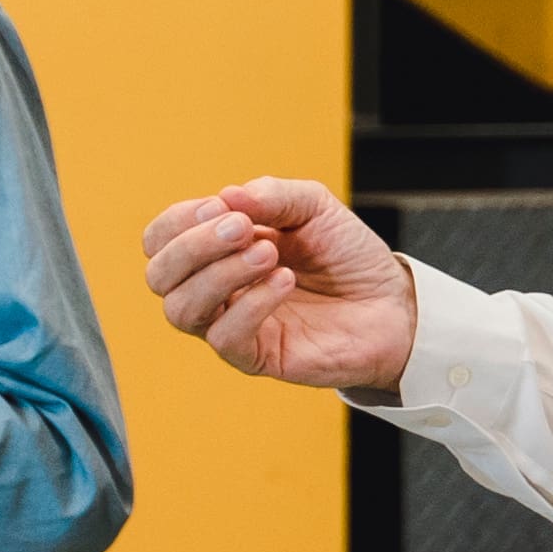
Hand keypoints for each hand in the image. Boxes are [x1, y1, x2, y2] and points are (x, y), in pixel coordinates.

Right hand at [143, 178, 418, 392]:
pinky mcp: (254, 356)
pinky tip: (285, 281)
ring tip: (269, 254)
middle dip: (194, 246)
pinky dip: (250, 304)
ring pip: (180, 309)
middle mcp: (215, 289)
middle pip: (159, 275)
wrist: (393, 304)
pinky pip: (223, 337)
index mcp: (217, 250)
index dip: (180, 221)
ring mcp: (230, 324)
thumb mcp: (314, 206)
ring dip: (219, 274)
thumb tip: (225, 197)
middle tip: (245, 230)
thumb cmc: (348, 257)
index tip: (226, 209)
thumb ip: (271, 195)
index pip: (160, 238)